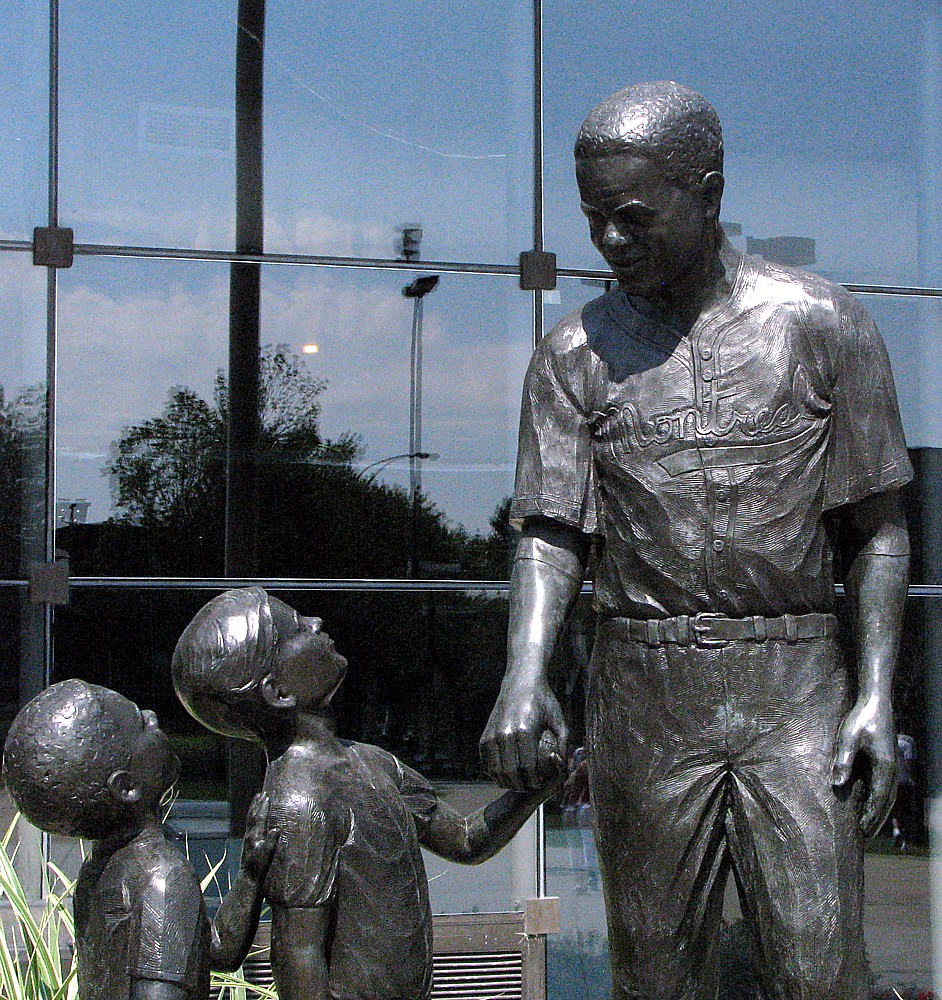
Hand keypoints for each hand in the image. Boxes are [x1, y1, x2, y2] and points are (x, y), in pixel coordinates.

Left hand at [240, 792, 277, 880]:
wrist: (248, 878)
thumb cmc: (259, 867)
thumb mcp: (267, 855)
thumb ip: (271, 842)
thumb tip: (277, 829)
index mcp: (255, 836)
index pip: (260, 817)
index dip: (264, 806)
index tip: (268, 796)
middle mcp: (250, 834)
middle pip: (253, 815)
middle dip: (258, 803)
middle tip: (261, 793)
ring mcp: (248, 837)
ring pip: (250, 818)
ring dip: (254, 807)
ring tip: (257, 798)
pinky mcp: (248, 841)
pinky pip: (249, 823)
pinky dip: (252, 815)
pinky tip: (255, 815)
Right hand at [479, 678, 567, 790]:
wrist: (521, 681)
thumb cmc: (543, 699)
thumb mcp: (559, 719)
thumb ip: (564, 744)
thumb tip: (565, 766)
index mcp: (524, 732)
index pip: (528, 769)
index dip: (534, 782)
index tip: (540, 784)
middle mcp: (505, 734)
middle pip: (510, 773)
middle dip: (520, 786)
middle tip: (529, 787)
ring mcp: (492, 734)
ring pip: (496, 770)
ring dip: (506, 781)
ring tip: (517, 782)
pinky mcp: (485, 734)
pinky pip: (486, 761)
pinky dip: (494, 771)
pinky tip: (504, 773)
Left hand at [831, 695, 897, 837]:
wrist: (876, 703)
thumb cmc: (860, 719)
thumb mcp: (848, 739)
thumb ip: (843, 761)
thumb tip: (838, 785)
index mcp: (884, 767)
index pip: (878, 799)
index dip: (871, 816)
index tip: (863, 832)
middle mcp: (891, 769)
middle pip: (886, 801)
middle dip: (876, 818)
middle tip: (865, 835)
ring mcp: (891, 765)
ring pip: (887, 794)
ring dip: (879, 809)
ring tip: (869, 824)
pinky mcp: (886, 760)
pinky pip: (884, 785)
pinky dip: (879, 798)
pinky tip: (870, 802)